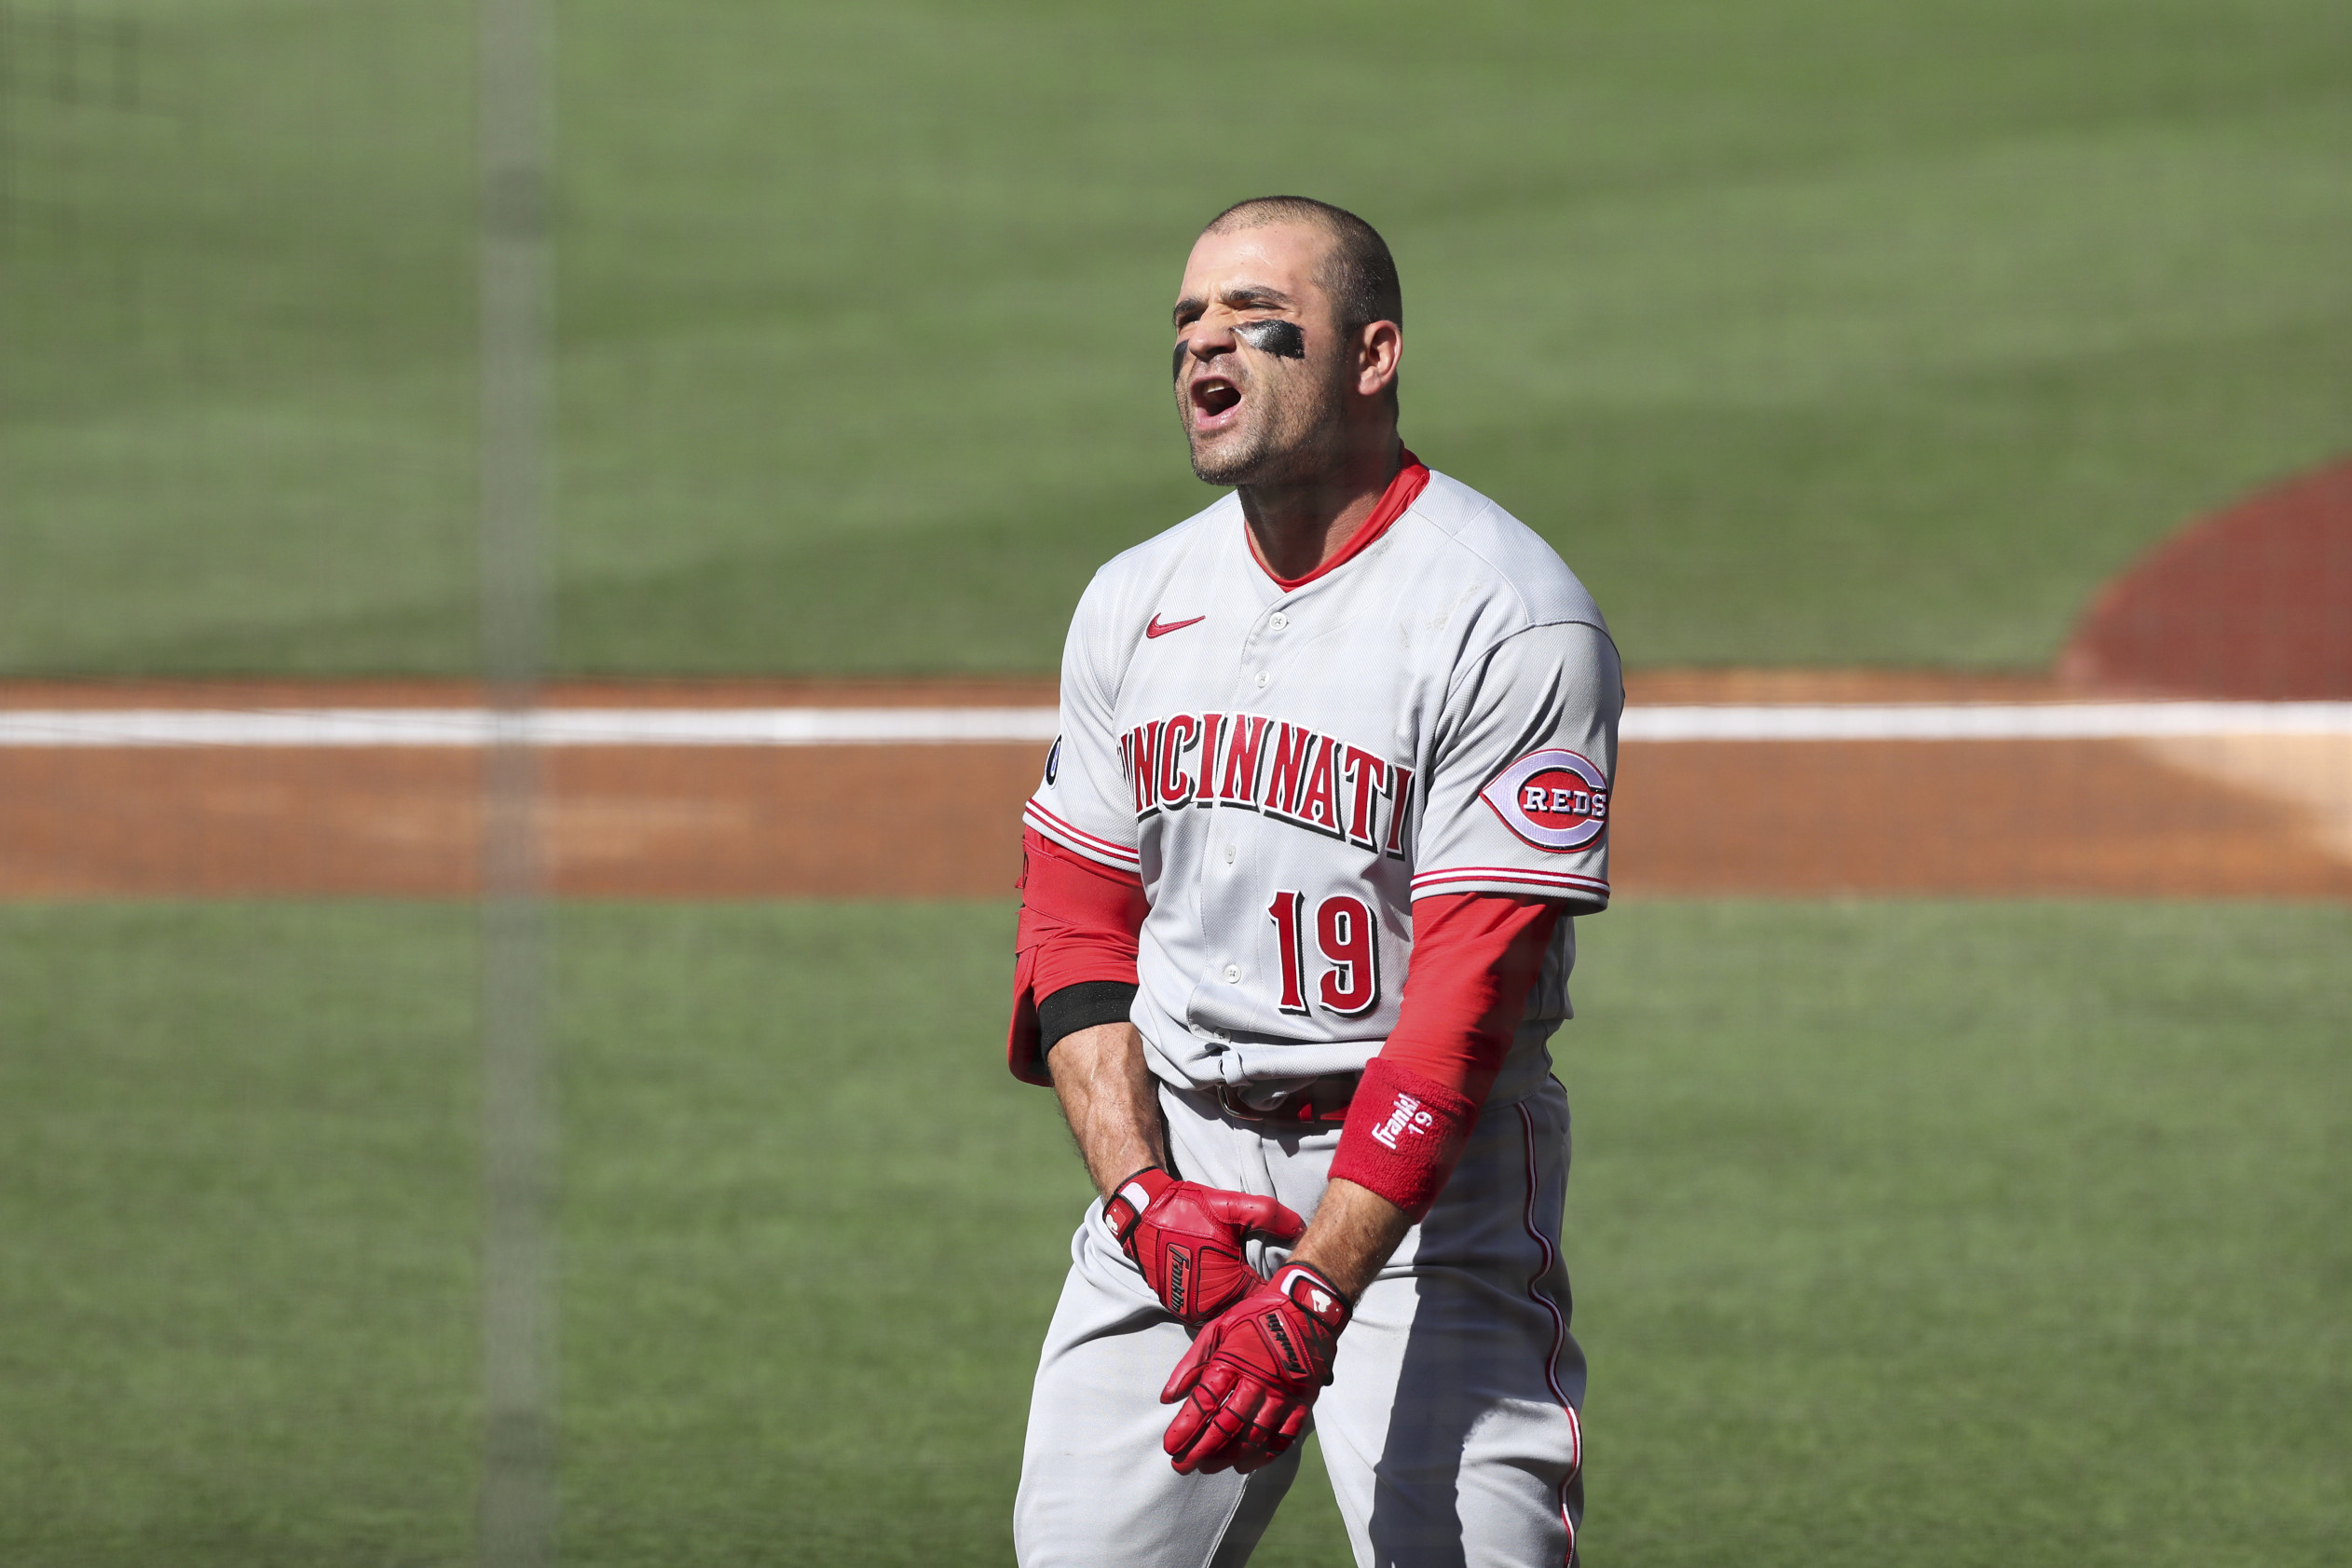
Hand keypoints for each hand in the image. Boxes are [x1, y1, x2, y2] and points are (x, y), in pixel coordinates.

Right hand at [1105, 1168, 1307, 1324]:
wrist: (1140, 1213)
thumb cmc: (1185, 1210)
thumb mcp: (1230, 1206)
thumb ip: (1268, 1214)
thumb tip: (1299, 1226)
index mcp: (1226, 1287)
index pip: (1264, 1300)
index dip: (1277, 1290)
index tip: (1287, 1279)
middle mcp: (1206, 1307)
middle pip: (1245, 1311)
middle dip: (1258, 1301)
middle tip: (1273, 1285)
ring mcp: (1187, 1310)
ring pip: (1224, 1314)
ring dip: (1236, 1304)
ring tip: (1251, 1288)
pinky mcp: (1175, 1307)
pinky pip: (1205, 1312)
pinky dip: (1217, 1304)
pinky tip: (1227, 1288)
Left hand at [1160, 1263, 1349, 1474]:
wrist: (1307, 1308)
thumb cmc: (1256, 1316)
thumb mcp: (1218, 1327)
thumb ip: (1192, 1363)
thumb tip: (1167, 1398)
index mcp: (1233, 1361)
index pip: (1204, 1403)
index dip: (1185, 1428)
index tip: (1170, 1447)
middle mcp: (1258, 1382)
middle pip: (1225, 1425)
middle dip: (1200, 1450)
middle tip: (1182, 1466)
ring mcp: (1282, 1395)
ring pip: (1253, 1436)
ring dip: (1228, 1457)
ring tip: (1208, 1468)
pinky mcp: (1303, 1403)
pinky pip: (1283, 1438)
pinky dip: (1263, 1456)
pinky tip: (1244, 1465)